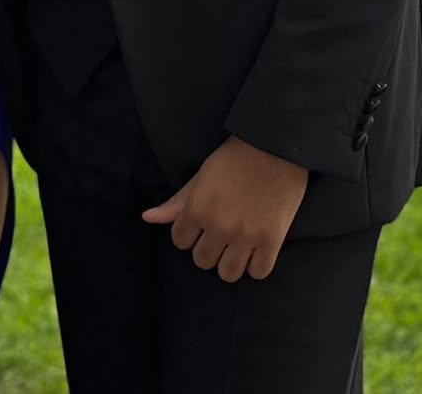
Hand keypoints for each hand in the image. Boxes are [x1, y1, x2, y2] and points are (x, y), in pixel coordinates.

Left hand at [142, 136, 307, 281]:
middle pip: (202, 261)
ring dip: (229, 262)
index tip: (199, 224)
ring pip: (228, 274)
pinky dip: (255, 265)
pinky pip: (258, 273)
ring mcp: (246, 237)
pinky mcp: (272, 241)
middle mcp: (219, 227)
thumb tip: (147, 218)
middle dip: (207, 248)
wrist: (273, 147)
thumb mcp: (201, 176)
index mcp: (198, 209)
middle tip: (218, 234)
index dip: (188, 232)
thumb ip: (177, 202)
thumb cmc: (233, 158)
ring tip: (236, 247)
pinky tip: (255, 251)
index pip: (180, 241)